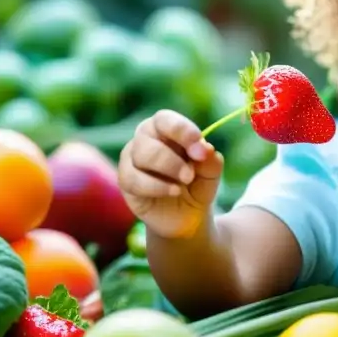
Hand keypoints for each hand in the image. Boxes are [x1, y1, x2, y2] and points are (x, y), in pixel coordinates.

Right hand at [118, 109, 223, 238]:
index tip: (199, 147)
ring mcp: (132, 160)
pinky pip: (133, 179)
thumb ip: (211, 160)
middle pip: (148, 137)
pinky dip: (156, 186)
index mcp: (165, 130)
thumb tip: (207, 149)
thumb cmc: (197, 185)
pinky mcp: (126, 182)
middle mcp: (144, 140)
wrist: (187, 216)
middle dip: (173, 156)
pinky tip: (174, 191)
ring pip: (140, 156)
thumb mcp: (211, 174)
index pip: (165, 119)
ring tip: (185, 181)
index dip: (181, 130)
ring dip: (166, 169)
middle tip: (191, 174)